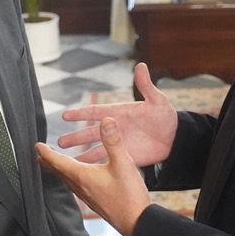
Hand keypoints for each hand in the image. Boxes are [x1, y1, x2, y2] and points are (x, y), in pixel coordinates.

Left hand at [37, 119, 150, 235]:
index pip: (59, 162)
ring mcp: (87, 196)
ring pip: (66, 180)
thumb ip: (114, 142)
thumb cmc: (129, 196)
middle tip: (38, 154)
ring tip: (54, 164)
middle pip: (59, 172)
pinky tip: (77, 179)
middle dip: (48, 162)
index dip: (47, 153)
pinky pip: (76, 186)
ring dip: (58, 170)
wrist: (136, 222)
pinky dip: (70, 178)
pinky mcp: (94, 201)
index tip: (37, 146)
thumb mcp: (123, 164)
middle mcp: (81, 187)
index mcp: (83, 176)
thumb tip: (107, 120)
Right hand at [57, 63, 176, 165]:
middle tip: (59, 141)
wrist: (175, 139)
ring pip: (94, 148)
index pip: (95, 112)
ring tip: (64, 157)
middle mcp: (114, 128)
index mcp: (119, 113)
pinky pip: (105, 161)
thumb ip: (146, 86)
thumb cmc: (166, 117)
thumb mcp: (157, 101)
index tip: (65, 115)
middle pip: (90, 132)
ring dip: (80, 152)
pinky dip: (93, 165)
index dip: (80, 113)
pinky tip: (82, 170)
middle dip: (75, 136)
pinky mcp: (123, 156)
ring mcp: (117, 143)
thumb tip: (140, 65)